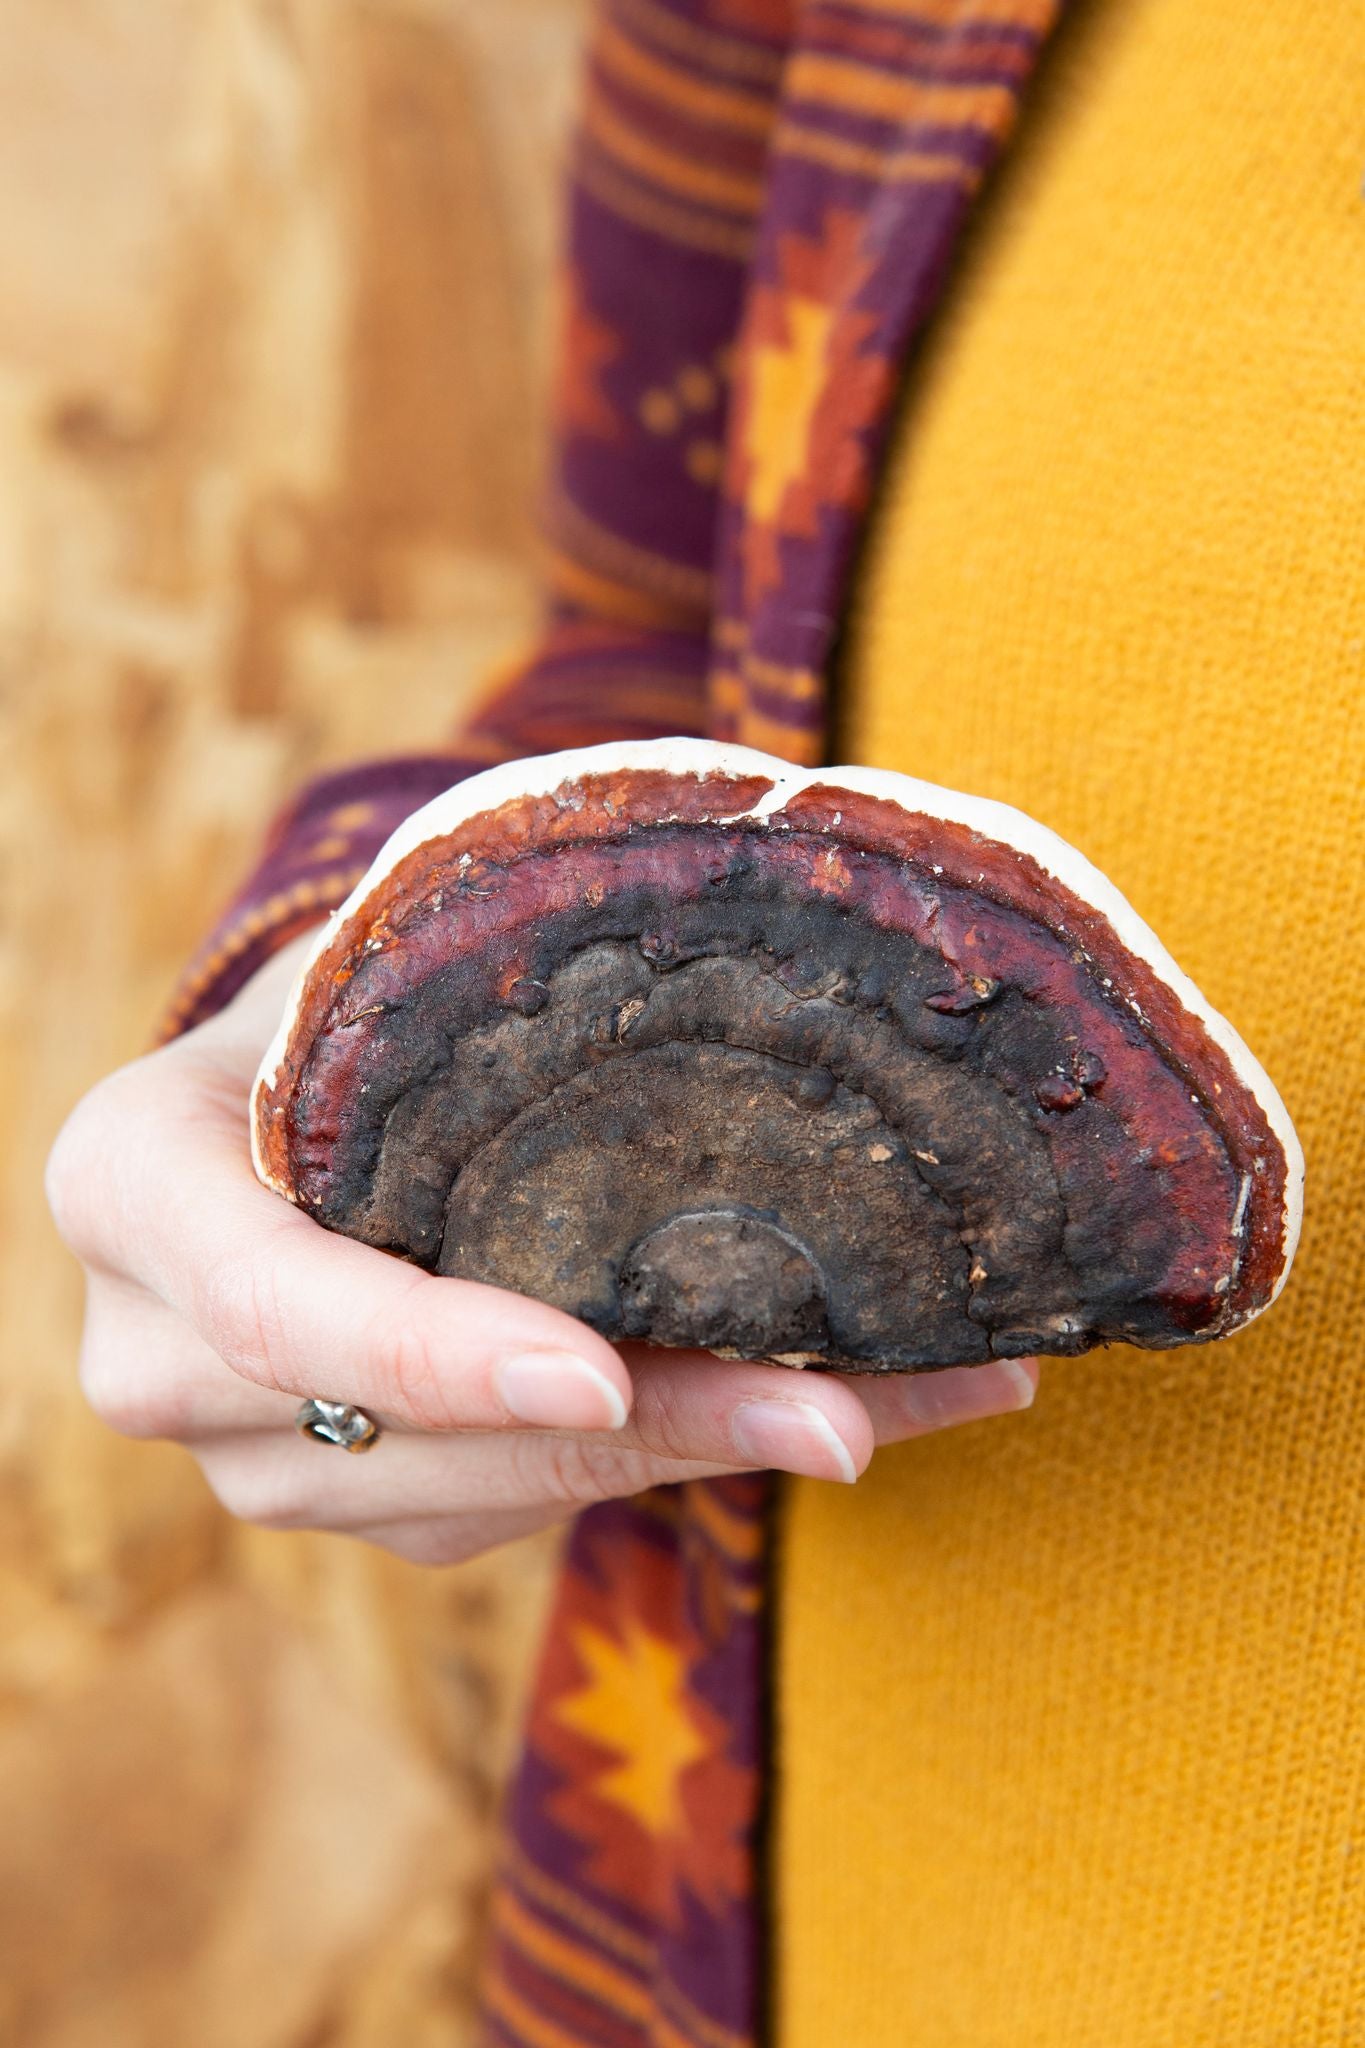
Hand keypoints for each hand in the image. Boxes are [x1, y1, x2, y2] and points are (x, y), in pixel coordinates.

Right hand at [46, 937, 1039, 1566]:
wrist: (308, 1085)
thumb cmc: (364, 987)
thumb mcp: (388, 953)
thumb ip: (497, 959)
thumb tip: (782, 882)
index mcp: (133, 1186)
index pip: (274, 1301)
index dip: (432, 1349)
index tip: (598, 1372)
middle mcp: (161, 1353)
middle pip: (413, 1430)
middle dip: (654, 1423)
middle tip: (847, 1411)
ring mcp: (257, 1449)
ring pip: (491, 1493)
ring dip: (706, 1451)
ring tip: (892, 1400)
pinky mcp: (361, 1493)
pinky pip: (524, 1508)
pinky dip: (678, 1458)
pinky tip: (819, 1407)